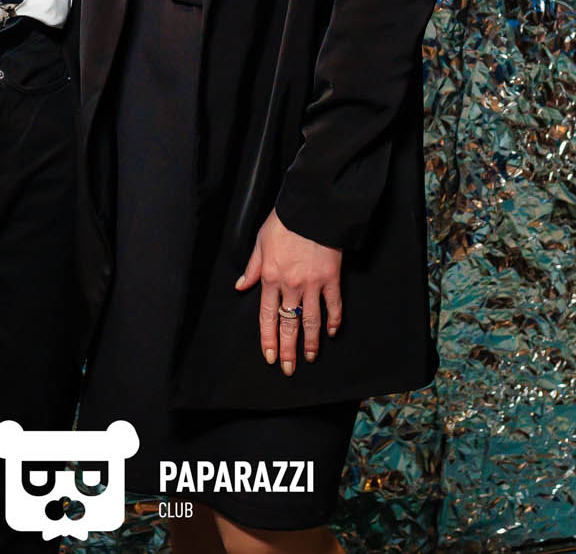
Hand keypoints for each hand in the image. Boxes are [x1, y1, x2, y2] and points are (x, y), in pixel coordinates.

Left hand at [234, 209, 342, 375]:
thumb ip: (252, 267)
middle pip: (288, 324)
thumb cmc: (284, 220)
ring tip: (310, 357)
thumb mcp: (261, 241)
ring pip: (311, 320)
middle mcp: (291, 285)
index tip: (270, 356)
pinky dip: (333, 320)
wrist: (312, 206)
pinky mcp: (331, 278)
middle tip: (288, 369)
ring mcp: (313, 283)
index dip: (268, 339)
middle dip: (288, 349)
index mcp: (270, 277)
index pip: (267, 316)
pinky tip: (331, 332)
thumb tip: (241, 285)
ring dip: (310, 342)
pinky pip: (334, 305)